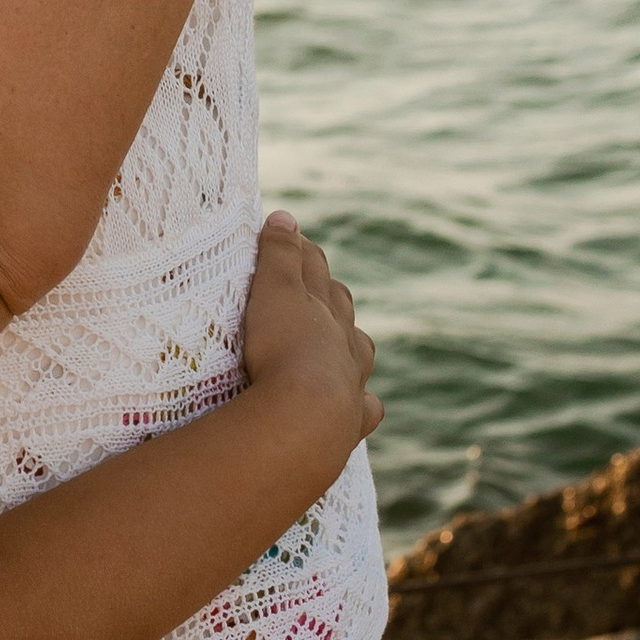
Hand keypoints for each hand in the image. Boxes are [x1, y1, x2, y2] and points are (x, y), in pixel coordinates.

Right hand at [240, 209, 380, 473]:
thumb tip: (285, 216)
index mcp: (326, 308)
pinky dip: (362, 402)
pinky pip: (364, 409)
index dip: (302, 254)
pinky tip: (358, 402)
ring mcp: (350, 382)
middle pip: (341, 309)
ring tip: (338, 341)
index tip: (289, 239)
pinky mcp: (349, 423)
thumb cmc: (284, 349)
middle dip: (328, 293)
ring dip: (348, 344)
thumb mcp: (275, 292)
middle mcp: (344, 342)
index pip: (315, 271)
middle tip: (312, 285)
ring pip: (358, 355)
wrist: (304, 421)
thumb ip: (279, 255)